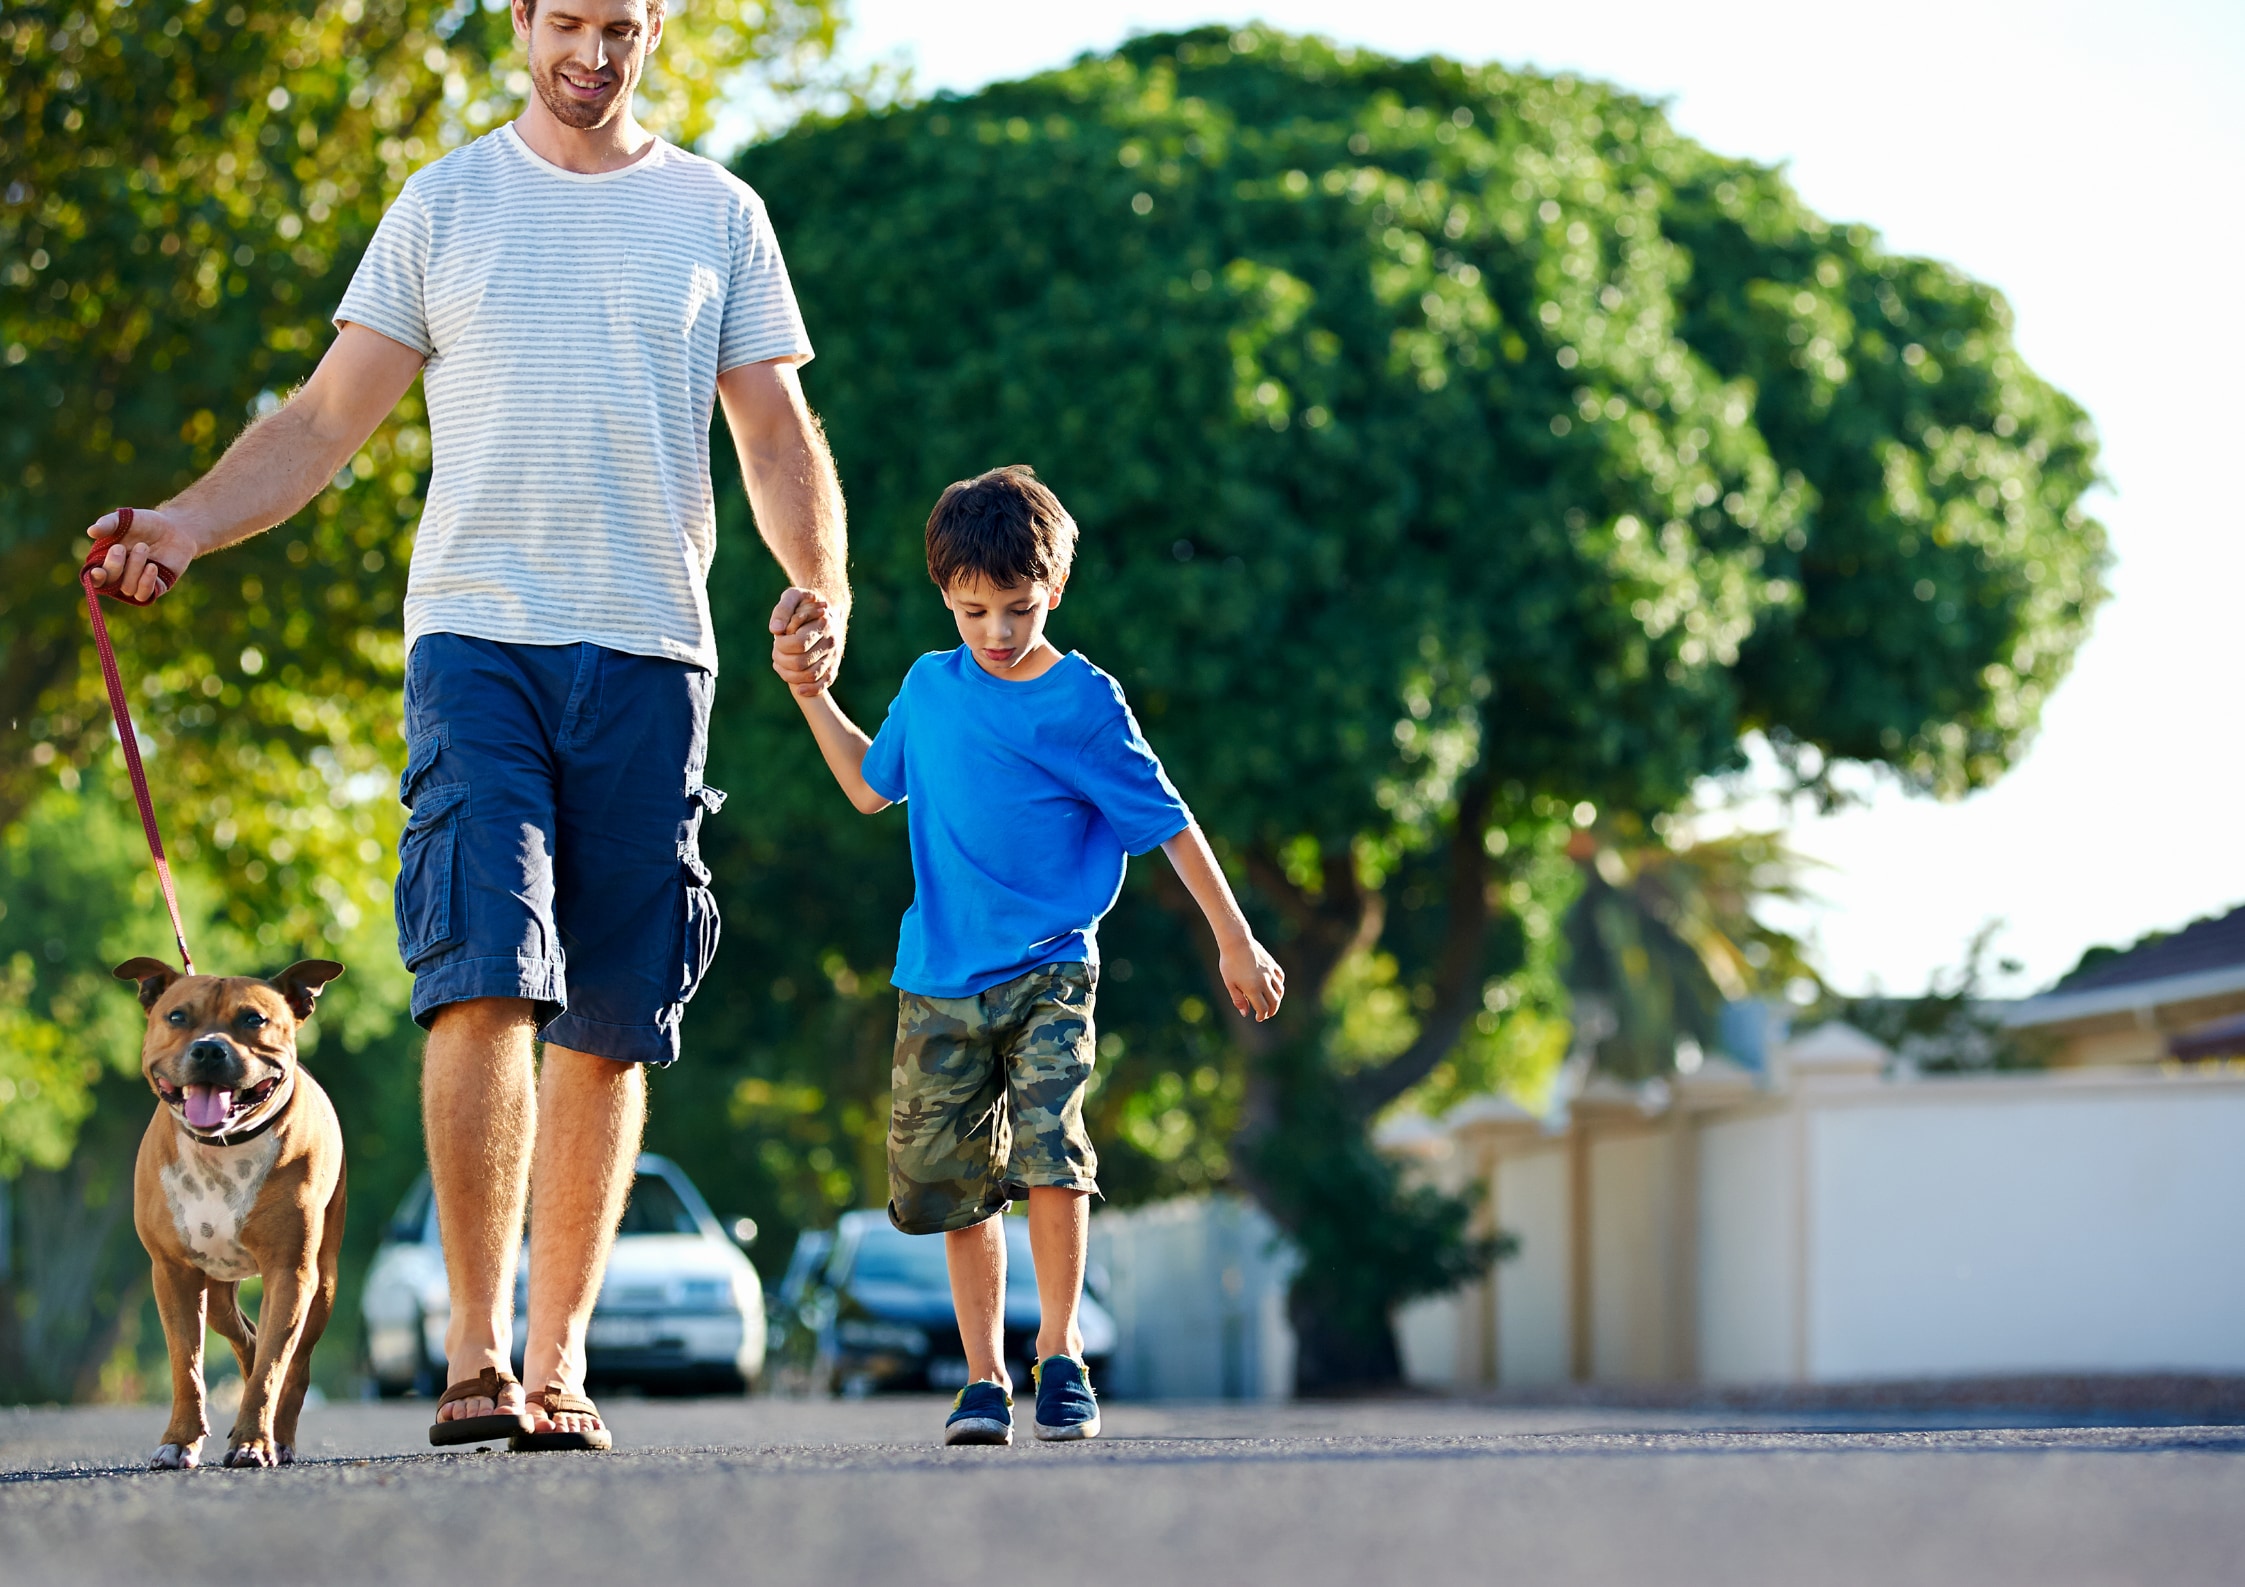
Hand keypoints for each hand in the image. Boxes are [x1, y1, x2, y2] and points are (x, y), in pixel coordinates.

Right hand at [83, 507, 197, 601]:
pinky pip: (145, 595)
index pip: (94, 578)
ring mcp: (138, 583)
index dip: (93, 579)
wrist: (175, 528)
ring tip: (142, 546)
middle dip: (113, 566)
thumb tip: (91, 531)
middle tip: (120, 548)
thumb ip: (108, 524)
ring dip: (134, 567)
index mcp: (106, 561)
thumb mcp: (125, 519)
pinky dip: (146, 582)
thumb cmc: (146, 523)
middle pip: (109, 583)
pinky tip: (152, 566)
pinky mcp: (156, 587)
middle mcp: (120, 576)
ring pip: (128, 588)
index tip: (98, 571)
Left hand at [769, 586, 842, 696]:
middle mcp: (831, 641)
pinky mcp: (833, 666)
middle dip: (781, 659)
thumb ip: (783, 610)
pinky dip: (812, 689)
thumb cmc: (804, 603)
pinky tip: (799, 690)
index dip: (781, 644)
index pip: (797, 643)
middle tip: (776, 651)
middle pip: (801, 662)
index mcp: (823, 623)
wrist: (824, 609)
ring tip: (779, 664)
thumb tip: (776, 630)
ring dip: (789, 675)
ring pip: (810, 675)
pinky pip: (824, 683)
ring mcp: (833, 655)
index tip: (778, 637)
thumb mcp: (792, 597)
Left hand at [1219, 935, 1285, 1021]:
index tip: (1258, 1018)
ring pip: (1279, 991)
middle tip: (1267, 1015)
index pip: (1263, 1008)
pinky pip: (1280, 978)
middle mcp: (1264, 982)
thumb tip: (1245, 1013)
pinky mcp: (1272, 964)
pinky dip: (1279, 985)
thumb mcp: (1230, 983)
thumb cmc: (1229, 963)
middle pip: (1274, 1002)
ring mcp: (1270, 973)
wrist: (1236, 942)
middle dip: (1271, 1011)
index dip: (1262, 1016)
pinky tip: (1274, 987)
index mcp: (1253, 989)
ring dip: (1277, 1000)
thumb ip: (1238, 999)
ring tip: (1272, 1003)